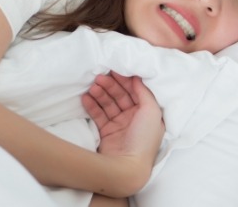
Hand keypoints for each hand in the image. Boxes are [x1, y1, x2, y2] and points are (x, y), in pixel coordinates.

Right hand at [82, 72, 164, 191]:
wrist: (127, 168)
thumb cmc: (143, 139)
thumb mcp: (152, 111)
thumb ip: (144, 92)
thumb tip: (137, 77)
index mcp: (147, 113)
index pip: (135, 91)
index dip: (126, 80)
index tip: (115, 70)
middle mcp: (134, 118)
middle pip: (120, 96)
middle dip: (110, 85)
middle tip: (99, 77)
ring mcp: (119, 125)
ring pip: (108, 103)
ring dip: (100, 94)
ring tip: (92, 87)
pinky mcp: (106, 132)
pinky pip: (98, 115)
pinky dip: (92, 105)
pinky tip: (86, 97)